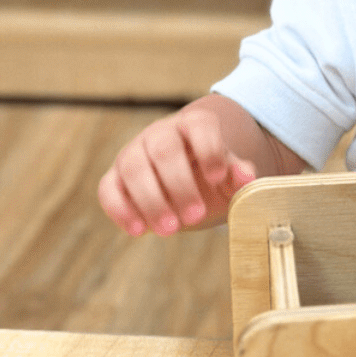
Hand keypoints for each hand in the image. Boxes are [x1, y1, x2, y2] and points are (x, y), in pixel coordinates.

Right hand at [98, 101, 255, 236]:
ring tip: (170, 229)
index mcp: (194, 125)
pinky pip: (108, 189)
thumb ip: (238, 173)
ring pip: (134, 168)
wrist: (187, 178)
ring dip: (151, 201)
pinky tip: (138, 230)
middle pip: (164, 150)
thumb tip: (247, 177)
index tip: (217, 177)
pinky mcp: (114, 176)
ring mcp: (133, 152)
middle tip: (196, 215)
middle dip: (179, 185)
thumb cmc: (211, 174)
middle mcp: (160, 133)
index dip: (209, 149)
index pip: (199, 126)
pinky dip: (121, 210)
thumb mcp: (228, 173)